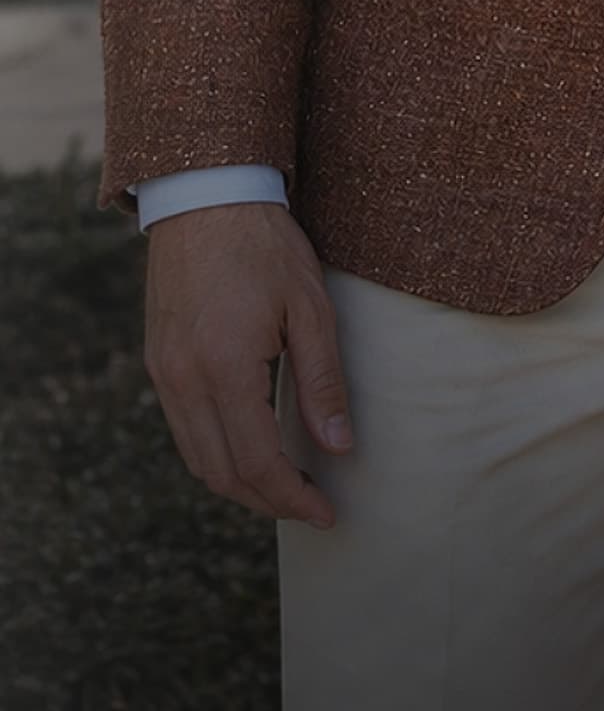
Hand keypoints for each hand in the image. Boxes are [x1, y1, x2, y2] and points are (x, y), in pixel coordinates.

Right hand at [144, 202, 351, 527]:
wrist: (204, 196)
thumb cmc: (265, 246)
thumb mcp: (311, 309)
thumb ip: (323, 381)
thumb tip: (338, 448)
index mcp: (225, 368)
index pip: (258, 462)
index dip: (294, 498)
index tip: (327, 513)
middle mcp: (183, 380)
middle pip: (221, 473)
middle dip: (268, 502)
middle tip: (311, 507)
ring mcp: (163, 373)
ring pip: (197, 458)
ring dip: (239, 484)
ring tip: (286, 486)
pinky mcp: (157, 363)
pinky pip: (183, 430)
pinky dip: (216, 454)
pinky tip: (251, 449)